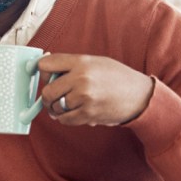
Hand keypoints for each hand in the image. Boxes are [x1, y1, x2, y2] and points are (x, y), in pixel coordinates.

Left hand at [38, 54, 153, 125]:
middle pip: (47, 91)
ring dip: (58, 109)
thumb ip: (71, 65)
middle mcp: (81, 78)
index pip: (45, 64)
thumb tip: (44, 68)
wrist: (140, 95)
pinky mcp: (88, 113)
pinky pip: (64, 119)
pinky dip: (66, 118)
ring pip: (55, 107)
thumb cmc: (116, 77)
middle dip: (47, 96)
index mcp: (81, 61)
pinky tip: (75, 112)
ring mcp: (84, 97)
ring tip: (69, 105)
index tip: (43, 77)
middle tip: (53, 97)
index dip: (41, 72)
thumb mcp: (95, 62)